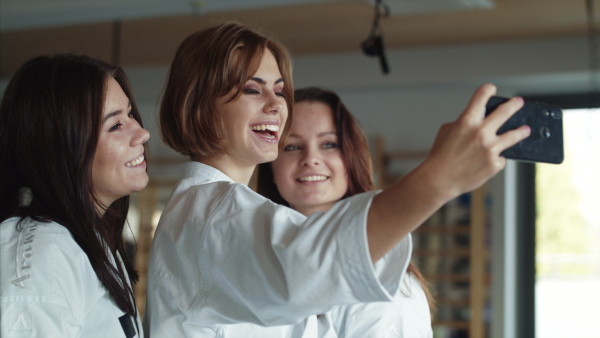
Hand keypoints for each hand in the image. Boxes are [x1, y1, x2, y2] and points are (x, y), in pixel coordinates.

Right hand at [423, 83, 530, 198]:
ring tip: (526, 129)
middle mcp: (481, 132)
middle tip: (519, 102)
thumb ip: (464, 123)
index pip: (482, 96)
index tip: (491, 89)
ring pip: (514, 135)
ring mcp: (490, 149)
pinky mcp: (494, 164)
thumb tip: (479, 121)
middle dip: (514, 105)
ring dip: (521, 131)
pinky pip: (501, 157)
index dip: (487, 90)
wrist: (439, 179)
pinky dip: (495, 158)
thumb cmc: (440, 155)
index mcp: (467, 121)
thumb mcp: (447, 131)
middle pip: (505, 112)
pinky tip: (489, 160)